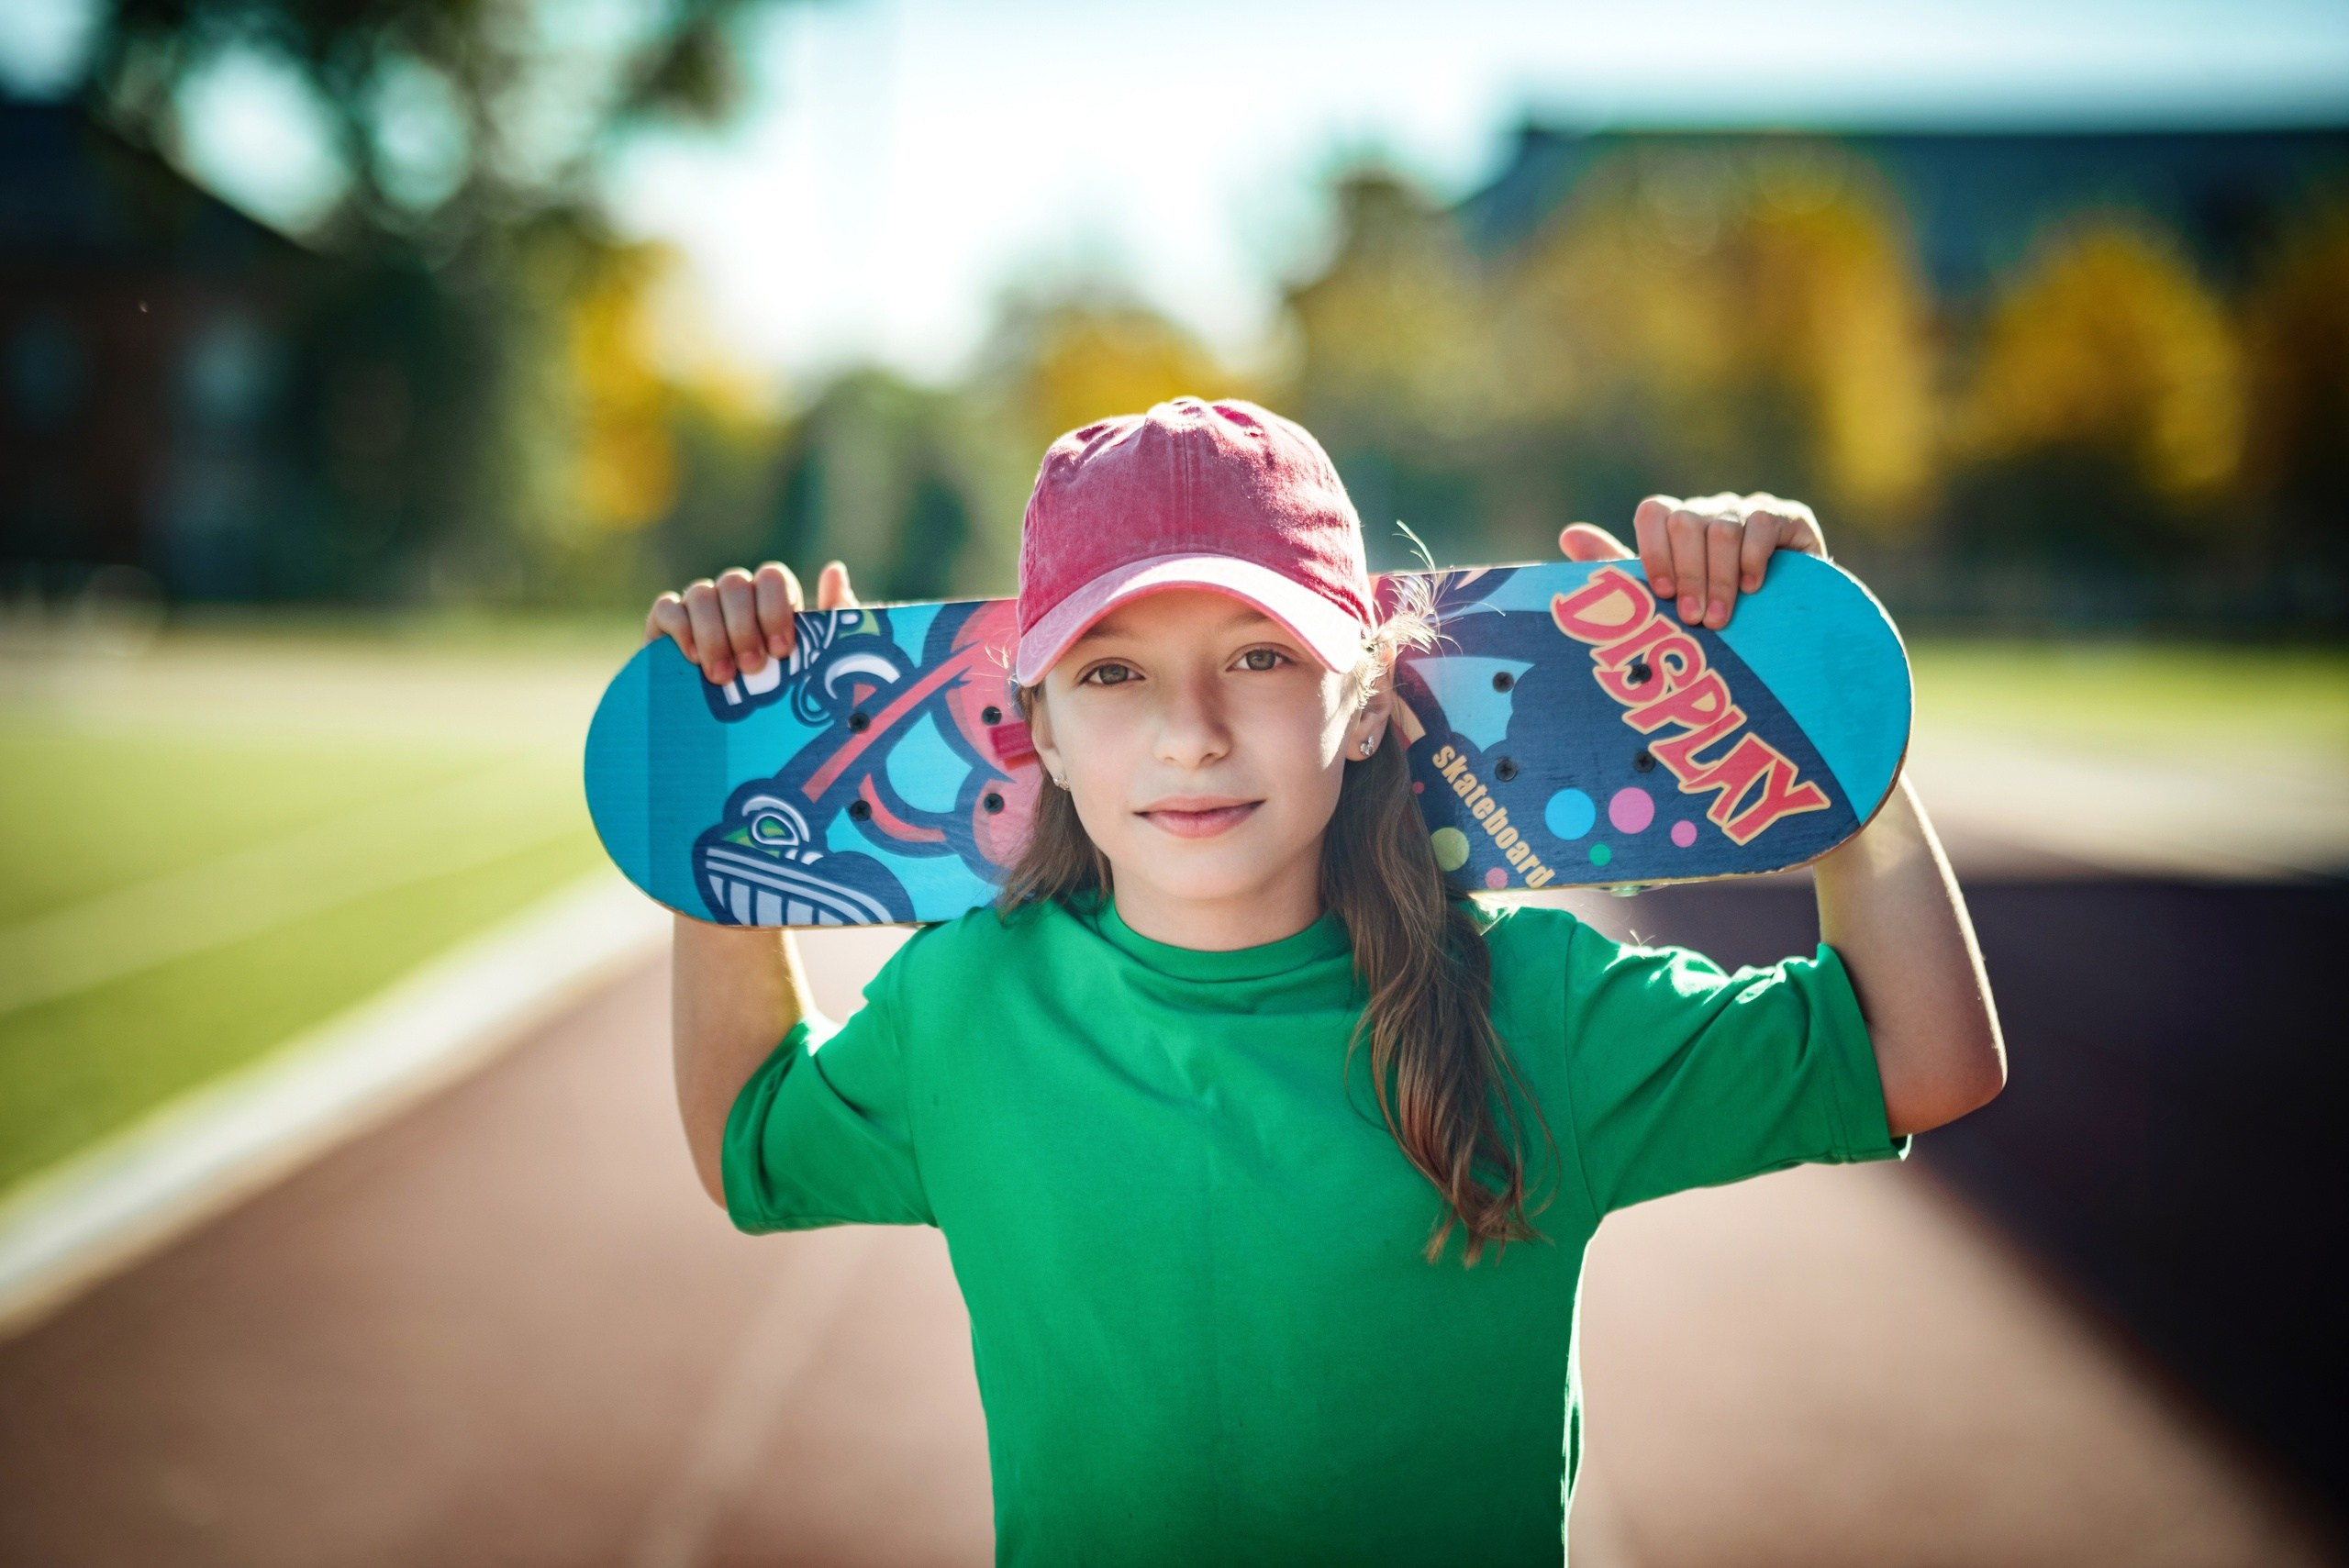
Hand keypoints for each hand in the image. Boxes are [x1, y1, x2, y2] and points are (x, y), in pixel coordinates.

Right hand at [644, 560, 858, 685]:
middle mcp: (733, 599)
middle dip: (744, 626)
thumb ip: (832, 619)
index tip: (781, 650)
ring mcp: (698, 610)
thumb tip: (833, 569)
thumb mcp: (815, 665)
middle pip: (735, 583)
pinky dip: (680, 629)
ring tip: (722, 676)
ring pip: (701, 593)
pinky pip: (666, 608)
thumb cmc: (780, 701)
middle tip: (752, 668)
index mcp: (769, 601)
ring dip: (713, 633)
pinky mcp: (664, 626)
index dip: (775, 608)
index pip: (772, 578)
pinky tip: (693, 659)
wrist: (730, 743)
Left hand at [1559, 493, 1825, 629]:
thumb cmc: (1712, 609)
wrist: (1782, 622)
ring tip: (1720, 619)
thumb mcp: (1666, 597)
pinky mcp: (1787, 516)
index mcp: (1676, 523)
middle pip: (1687, 522)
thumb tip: (1569, 536)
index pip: (1654, 513)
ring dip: (1720, 578)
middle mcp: (1710, 510)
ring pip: (1723, 529)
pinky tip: (1753, 589)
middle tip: (1694, 618)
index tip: (1661, 595)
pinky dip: (1754, 559)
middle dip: (1689, 575)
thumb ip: (1620, 568)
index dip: (1654, 552)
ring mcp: (1748, 509)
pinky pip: (1763, 524)